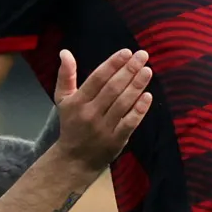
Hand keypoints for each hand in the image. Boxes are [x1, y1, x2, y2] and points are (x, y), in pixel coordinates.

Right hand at [49, 48, 153, 173]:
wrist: (75, 159)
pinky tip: (148, 96)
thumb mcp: (63, 99)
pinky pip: (129, 122)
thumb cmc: (71, 124)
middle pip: (112, 88)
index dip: (113, 64)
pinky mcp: (116, 140)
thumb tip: (65, 52)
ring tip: (147, 71)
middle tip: (142, 56)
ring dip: (136, 86)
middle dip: (129, 70)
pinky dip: (139, 109)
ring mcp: (104, 128)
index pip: (97, 78)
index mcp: (77, 102)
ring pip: (123, 103)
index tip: (127, 52)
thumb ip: (65, 75)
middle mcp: (90, 114)